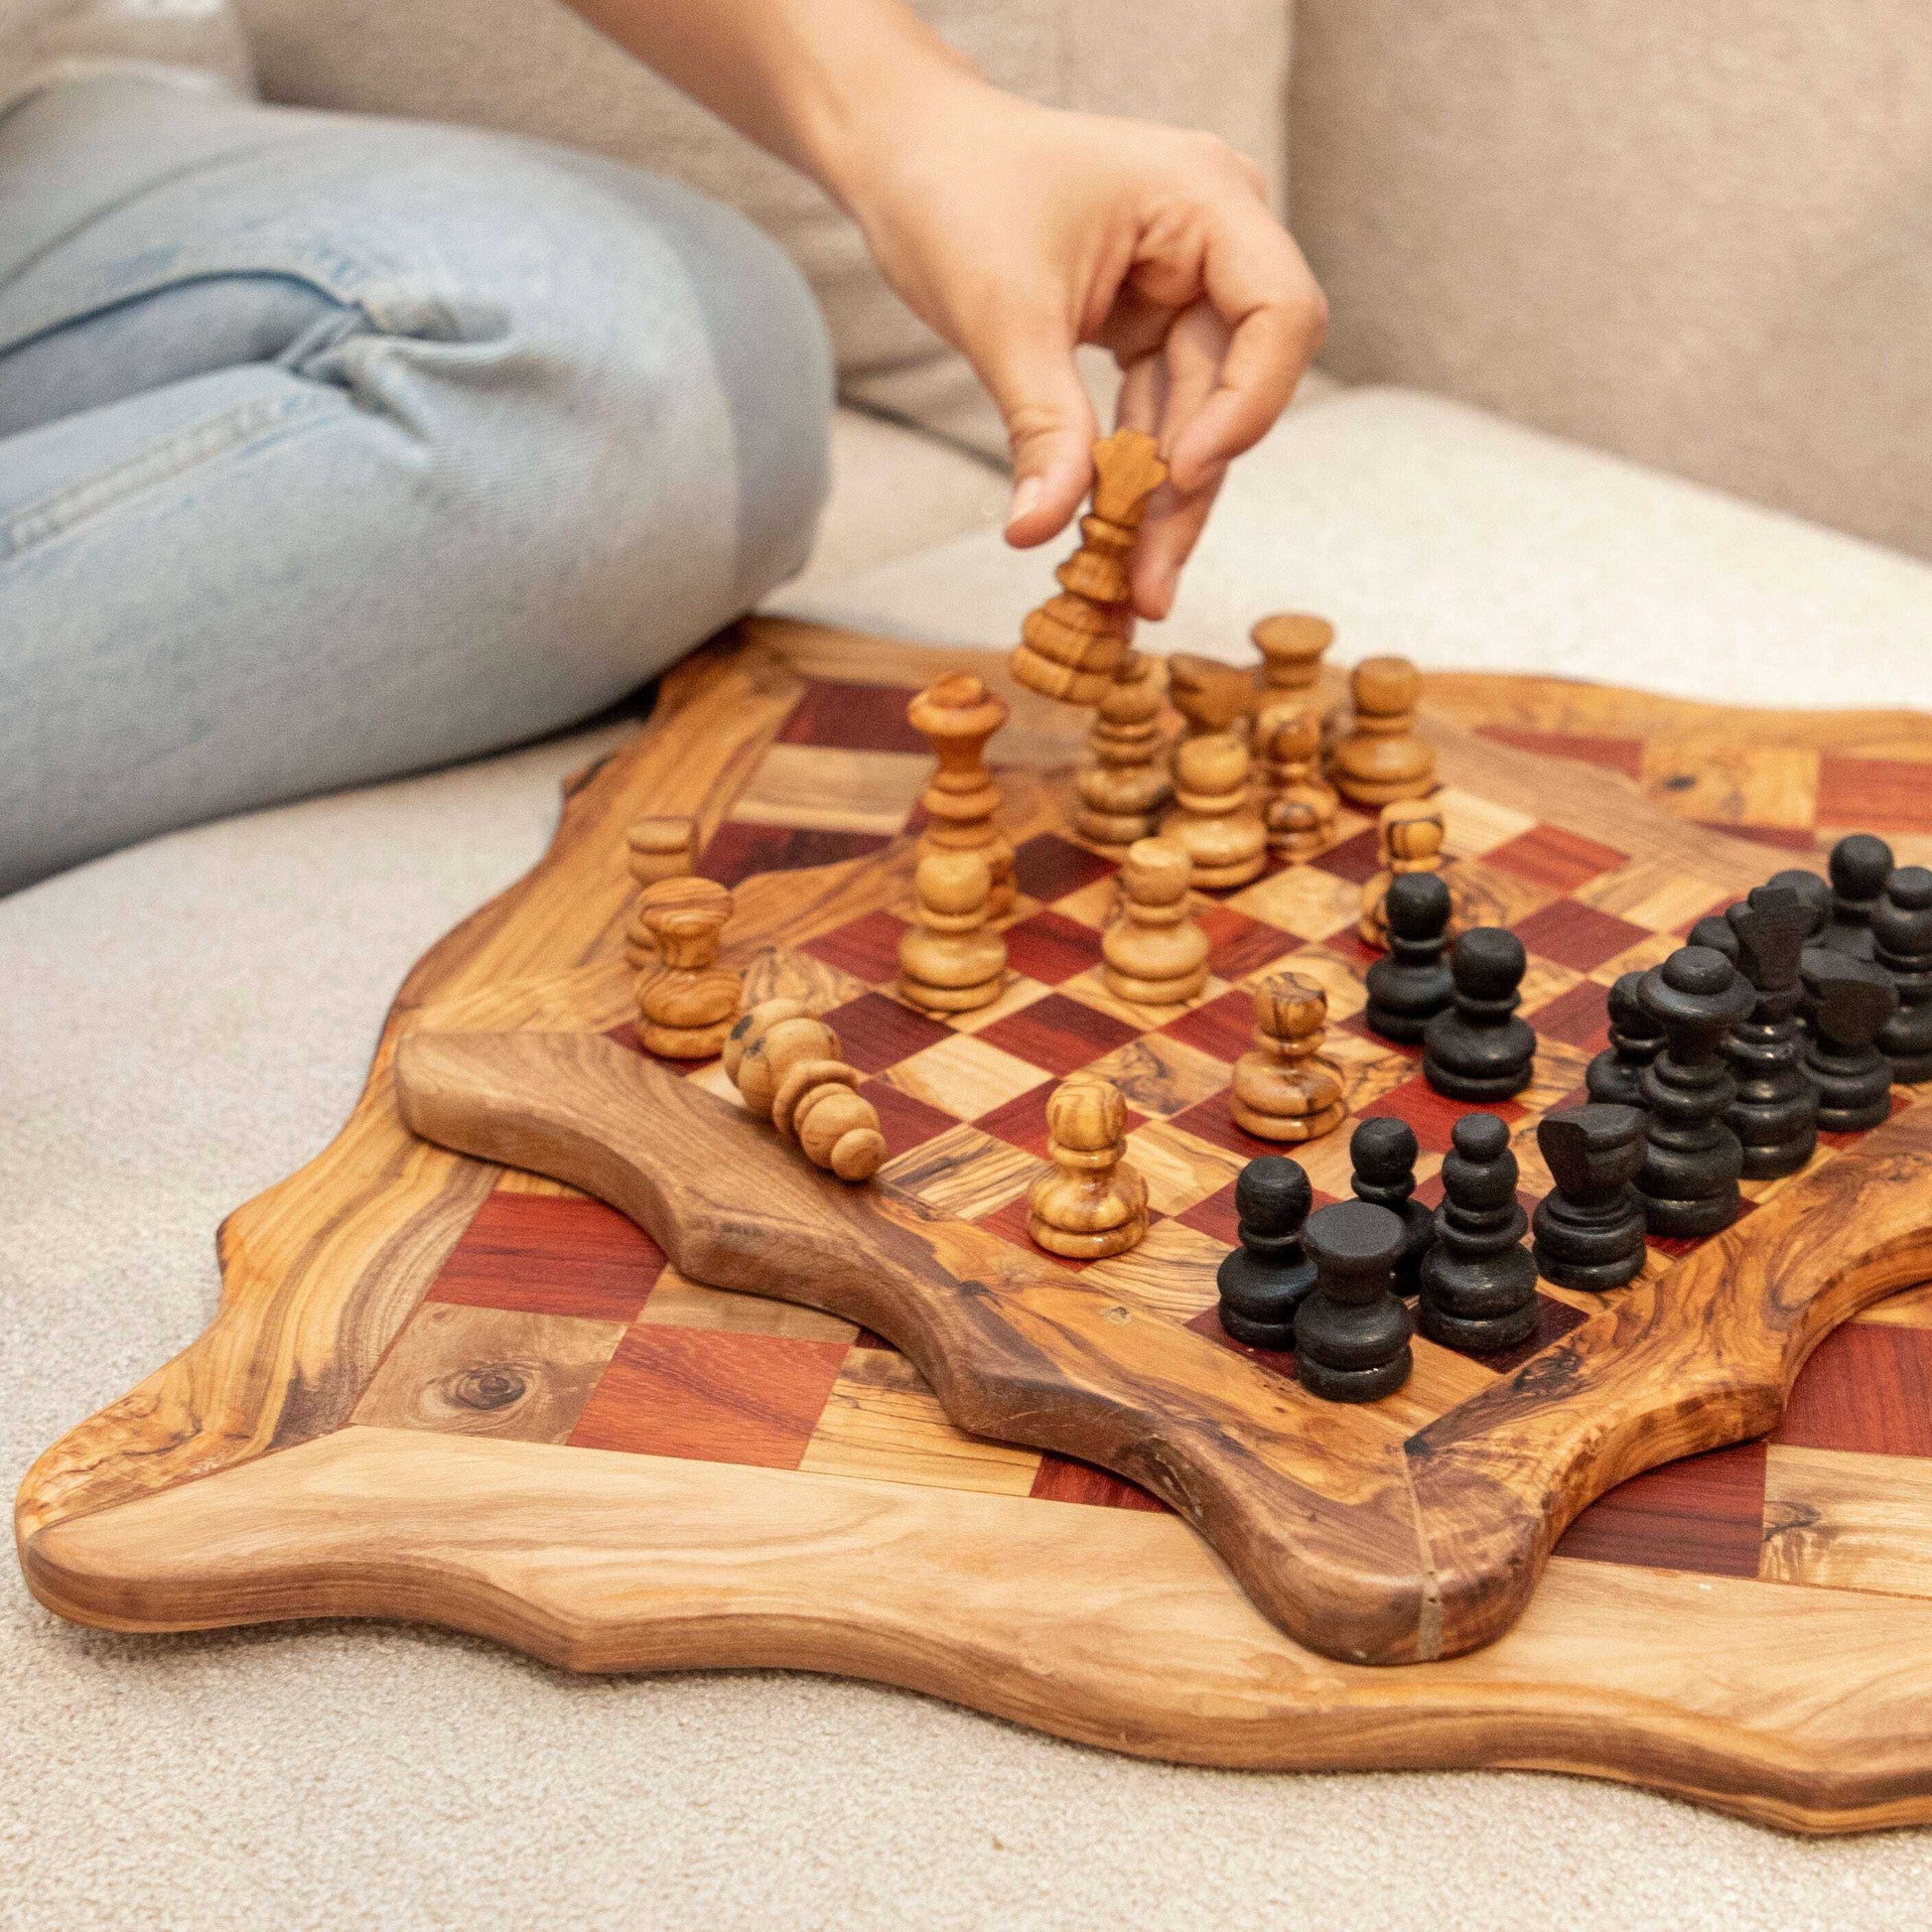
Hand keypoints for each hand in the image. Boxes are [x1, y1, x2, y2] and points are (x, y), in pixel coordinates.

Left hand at [830, 76, 1326, 617]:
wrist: (904, 157)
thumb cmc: (953, 192)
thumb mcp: (1002, 315)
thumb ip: (1041, 424)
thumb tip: (1040, 533)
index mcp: (1207, 199)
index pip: (1280, 315)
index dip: (1247, 405)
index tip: (1179, 476)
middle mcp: (1215, 239)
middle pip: (1235, 387)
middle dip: (1187, 490)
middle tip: (1147, 587)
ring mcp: (1184, 284)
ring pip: (1194, 415)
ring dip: (1159, 504)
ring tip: (1129, 592)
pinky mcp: (1148, 322)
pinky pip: (1155, 412)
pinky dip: (1129, 475)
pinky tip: (1111, 544)